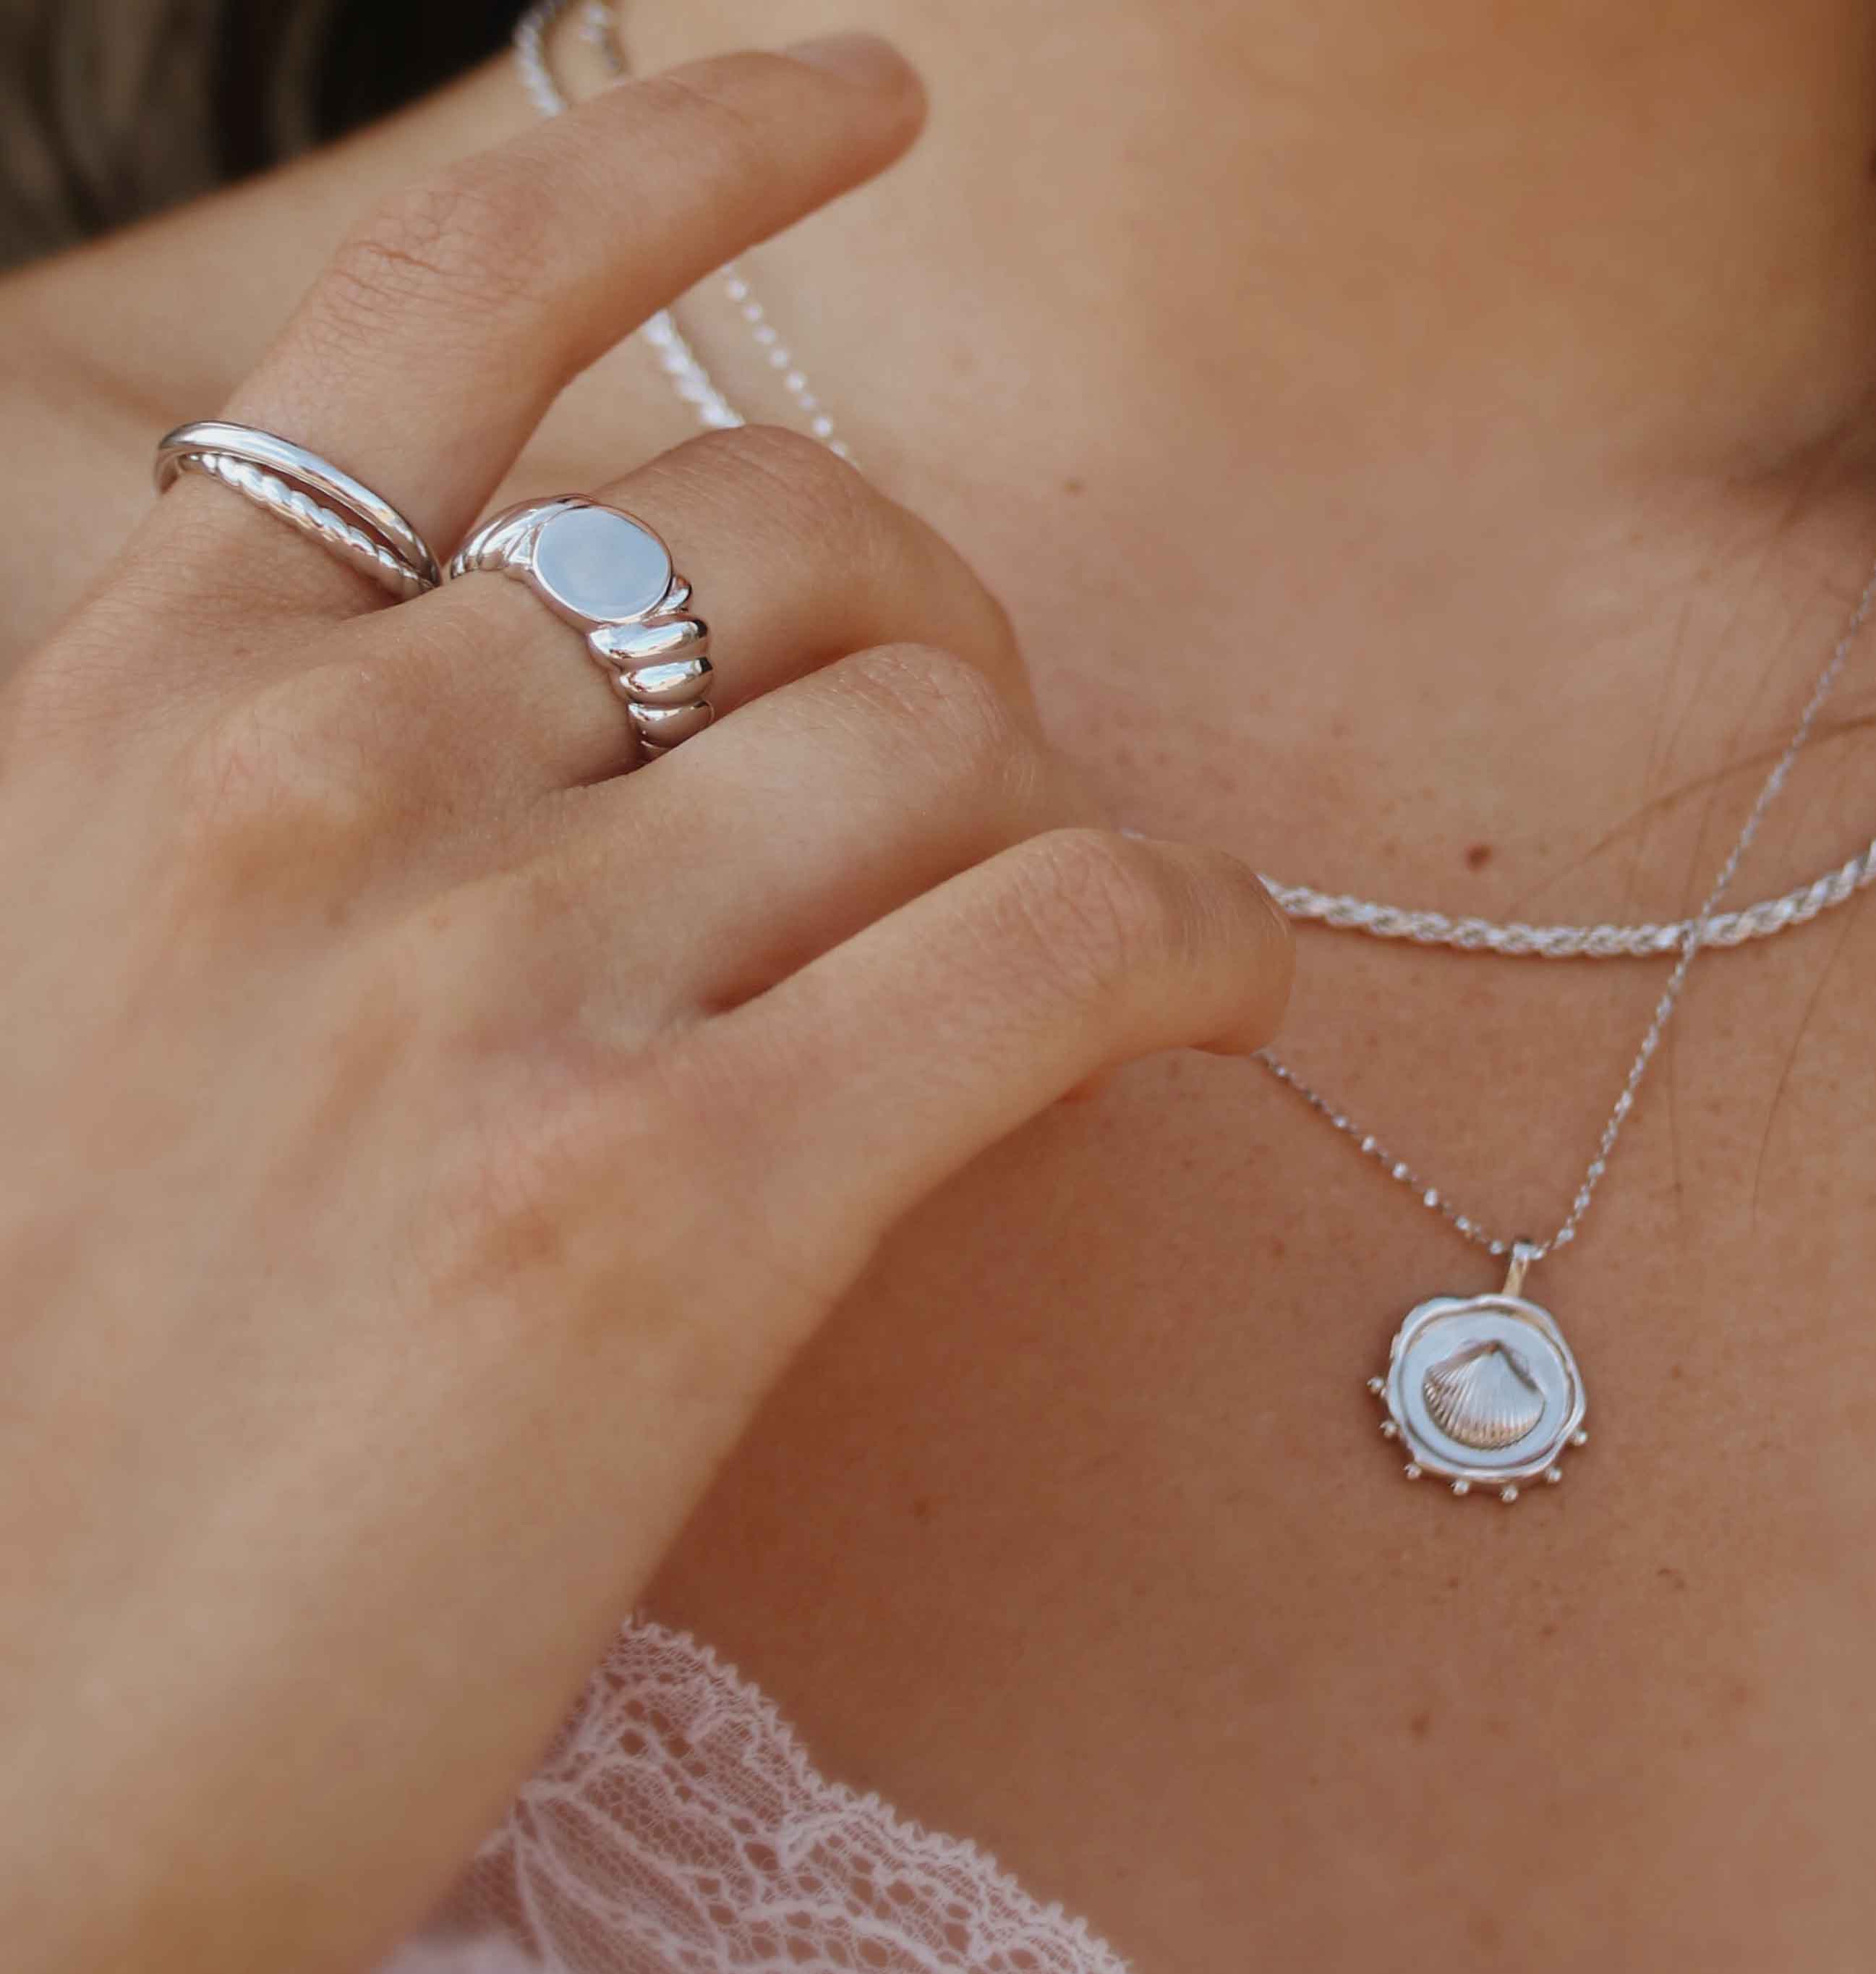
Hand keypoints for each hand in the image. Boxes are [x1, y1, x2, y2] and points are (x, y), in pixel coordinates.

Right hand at [0, 37, 1290, 1973]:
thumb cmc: (44, 1401)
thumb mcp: (89, 993)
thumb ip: (307, 799)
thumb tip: (605, 694)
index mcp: (159, 707)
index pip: (463, 312)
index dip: (689, 153)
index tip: (866, 103)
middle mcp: (326, 793)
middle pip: (795, 551)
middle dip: (934, 635)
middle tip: (969, 774)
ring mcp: (499, 995)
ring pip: (945, 740)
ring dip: (1058, 804)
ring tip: (1073, 920)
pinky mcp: (665, 1215)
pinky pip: (1051, 944)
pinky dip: (1188, 937)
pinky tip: (1218, 987)